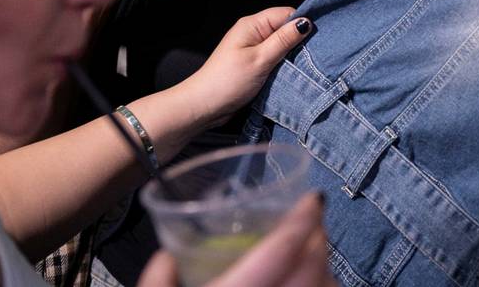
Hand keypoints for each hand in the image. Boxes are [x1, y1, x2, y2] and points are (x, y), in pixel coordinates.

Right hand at [136, 194, 334, 286]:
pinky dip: (321, 285)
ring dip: (322, 268)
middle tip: (311, 222)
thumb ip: (156, 286)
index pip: (278, 256)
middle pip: (311, 272)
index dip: (301, 223)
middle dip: (317, 243)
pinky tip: (308, 280)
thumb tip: (164, 258)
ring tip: (309, 249)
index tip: (313, 199)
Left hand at [179, 7, 312, 129]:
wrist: (204, 106)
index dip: (302, 23)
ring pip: (282, 46)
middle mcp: (254, 33)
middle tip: (314, 57)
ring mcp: (253, 49)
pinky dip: (284, 65)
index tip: (318, 39)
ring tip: (304, 67)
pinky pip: (275, 58)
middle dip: (299, 41)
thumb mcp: (260, 59)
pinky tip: (292, 73)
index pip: (286, 13)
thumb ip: (284, 40)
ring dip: (292, 56)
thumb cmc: (228, 81)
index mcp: (253, 24)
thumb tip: (305, 21)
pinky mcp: (254, 64)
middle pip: (285, 29)